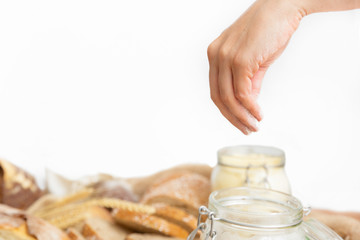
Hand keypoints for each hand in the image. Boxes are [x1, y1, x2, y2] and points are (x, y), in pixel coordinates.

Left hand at [207, 0, 305, 133]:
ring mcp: (226, 57)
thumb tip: (248, 102)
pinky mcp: (240, 60)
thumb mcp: (253, 59)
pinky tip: (258, 114)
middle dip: (232, 118)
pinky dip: (250, 108)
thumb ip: (249, 81)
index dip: (226, 110)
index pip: (216, 90)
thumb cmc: (268, 30)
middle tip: (246, 129)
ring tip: (253, 125)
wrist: (282, 7)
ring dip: (241, 116)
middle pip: (218, 97)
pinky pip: (242, 93)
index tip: (238, 120)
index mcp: (215, 54)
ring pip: (228, 98)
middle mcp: (216, 56)